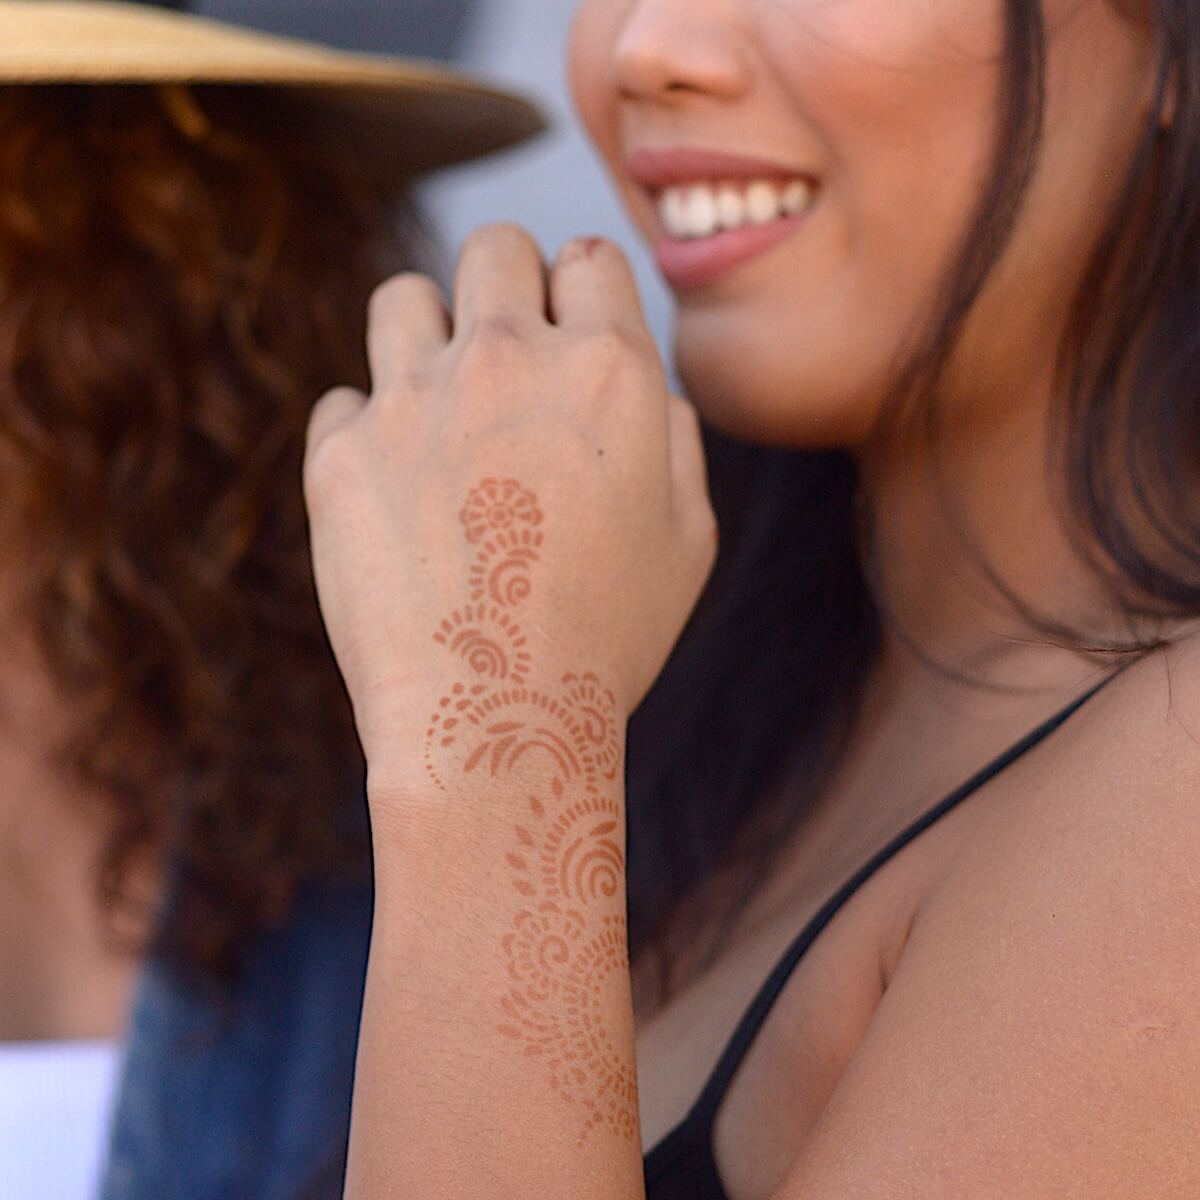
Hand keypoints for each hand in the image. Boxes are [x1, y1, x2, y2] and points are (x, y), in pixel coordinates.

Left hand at [303, 225, 715, 787]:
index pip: (589, 258)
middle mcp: (507, 362)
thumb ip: (673, 436)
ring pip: (403, 297)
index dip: (585, 291)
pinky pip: (344, 399)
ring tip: (441, 401)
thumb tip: (644, 389)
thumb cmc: (608, 637)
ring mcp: (412, 400)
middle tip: (507, 351)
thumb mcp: (689, 538)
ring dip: (427, 333)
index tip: (573, 332)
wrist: (494, 720)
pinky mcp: (339, 452)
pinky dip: (369, 429)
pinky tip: (396, 488)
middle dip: (507, 281)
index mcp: (607, 370)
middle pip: (493, 247)